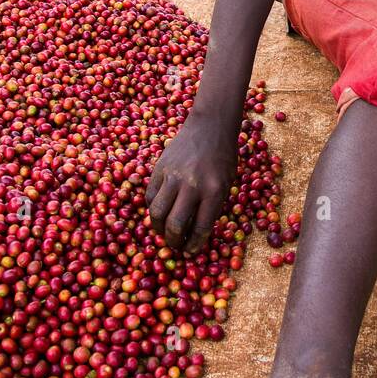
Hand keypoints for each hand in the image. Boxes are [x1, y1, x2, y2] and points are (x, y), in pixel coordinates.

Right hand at [145, 114, 236, 252]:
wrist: (209, 126)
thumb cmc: (223, 158)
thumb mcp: (226, 183)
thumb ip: (211, 207)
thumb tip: (194, 233)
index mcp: (214, 191)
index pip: (201, 228)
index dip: (194, 245)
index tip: (190, 251)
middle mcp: (192, 185)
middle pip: (176, 224)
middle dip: (174, 242)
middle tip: (176, 245)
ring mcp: (173, 176)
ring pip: (157, 213)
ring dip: (159, 229)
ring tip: (164, 232)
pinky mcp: (159, 169)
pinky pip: (150, 196)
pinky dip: (152, 209)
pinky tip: (159, 213)